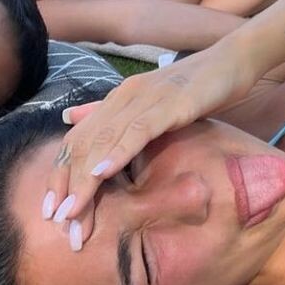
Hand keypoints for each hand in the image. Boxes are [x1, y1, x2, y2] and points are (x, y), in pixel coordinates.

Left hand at [41, 40, 257, 247]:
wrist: (233, 61)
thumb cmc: (195, 87)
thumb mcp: (149, 104)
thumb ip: (110, 113)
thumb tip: (69, 117)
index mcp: (118, 99)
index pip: (77, 140)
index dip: (60, 174)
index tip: (52, 211)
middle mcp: (124, 96)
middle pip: (84, 144)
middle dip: (68, 185)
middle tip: (59, 222)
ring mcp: (146, 98)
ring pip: (105, 140)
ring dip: (85, 179)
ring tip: (72, 212)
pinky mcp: (171, 103)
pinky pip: (138, 130)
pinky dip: (117, 152)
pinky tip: (102, 173)